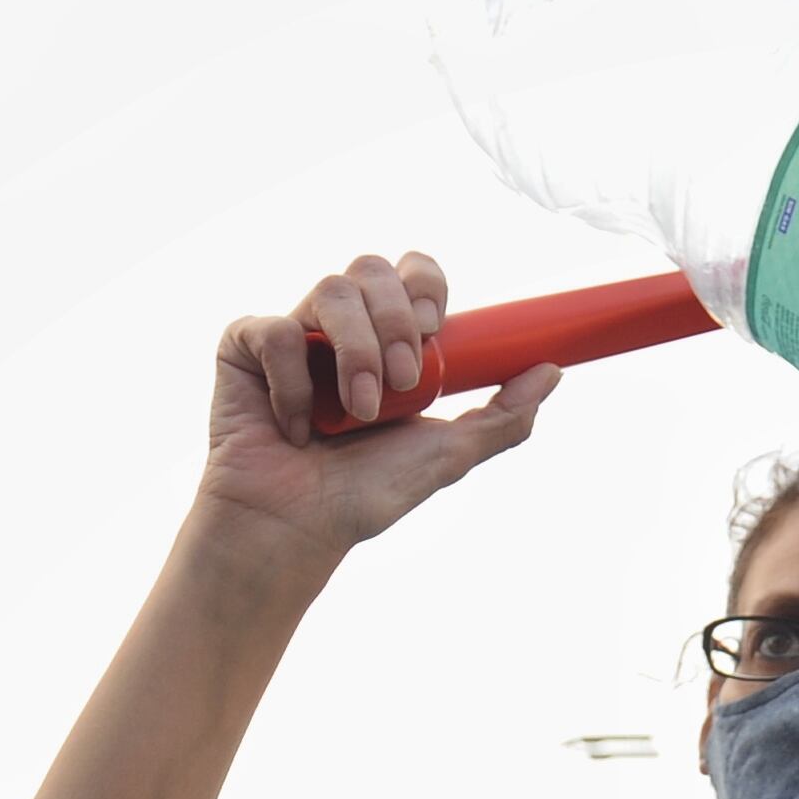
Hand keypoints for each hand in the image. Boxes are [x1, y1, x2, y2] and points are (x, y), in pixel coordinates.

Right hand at [199, 250, 556, 564]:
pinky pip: (274, 330)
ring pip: (329, 290)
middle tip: (405, 381)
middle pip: (372, 268)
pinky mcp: (244, 347)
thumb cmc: (365, 494)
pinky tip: (298, 427)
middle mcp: (341, 329)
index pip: (413, 275)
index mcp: (388, 341)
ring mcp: (293, 334)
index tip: (437, 329)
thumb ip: (503, 415)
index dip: (425, 287)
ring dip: (355, 351)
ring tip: (358, 412)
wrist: (297, 529)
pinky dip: (294, 382)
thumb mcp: (449, 454)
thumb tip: (553, 371)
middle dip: (396, 322)